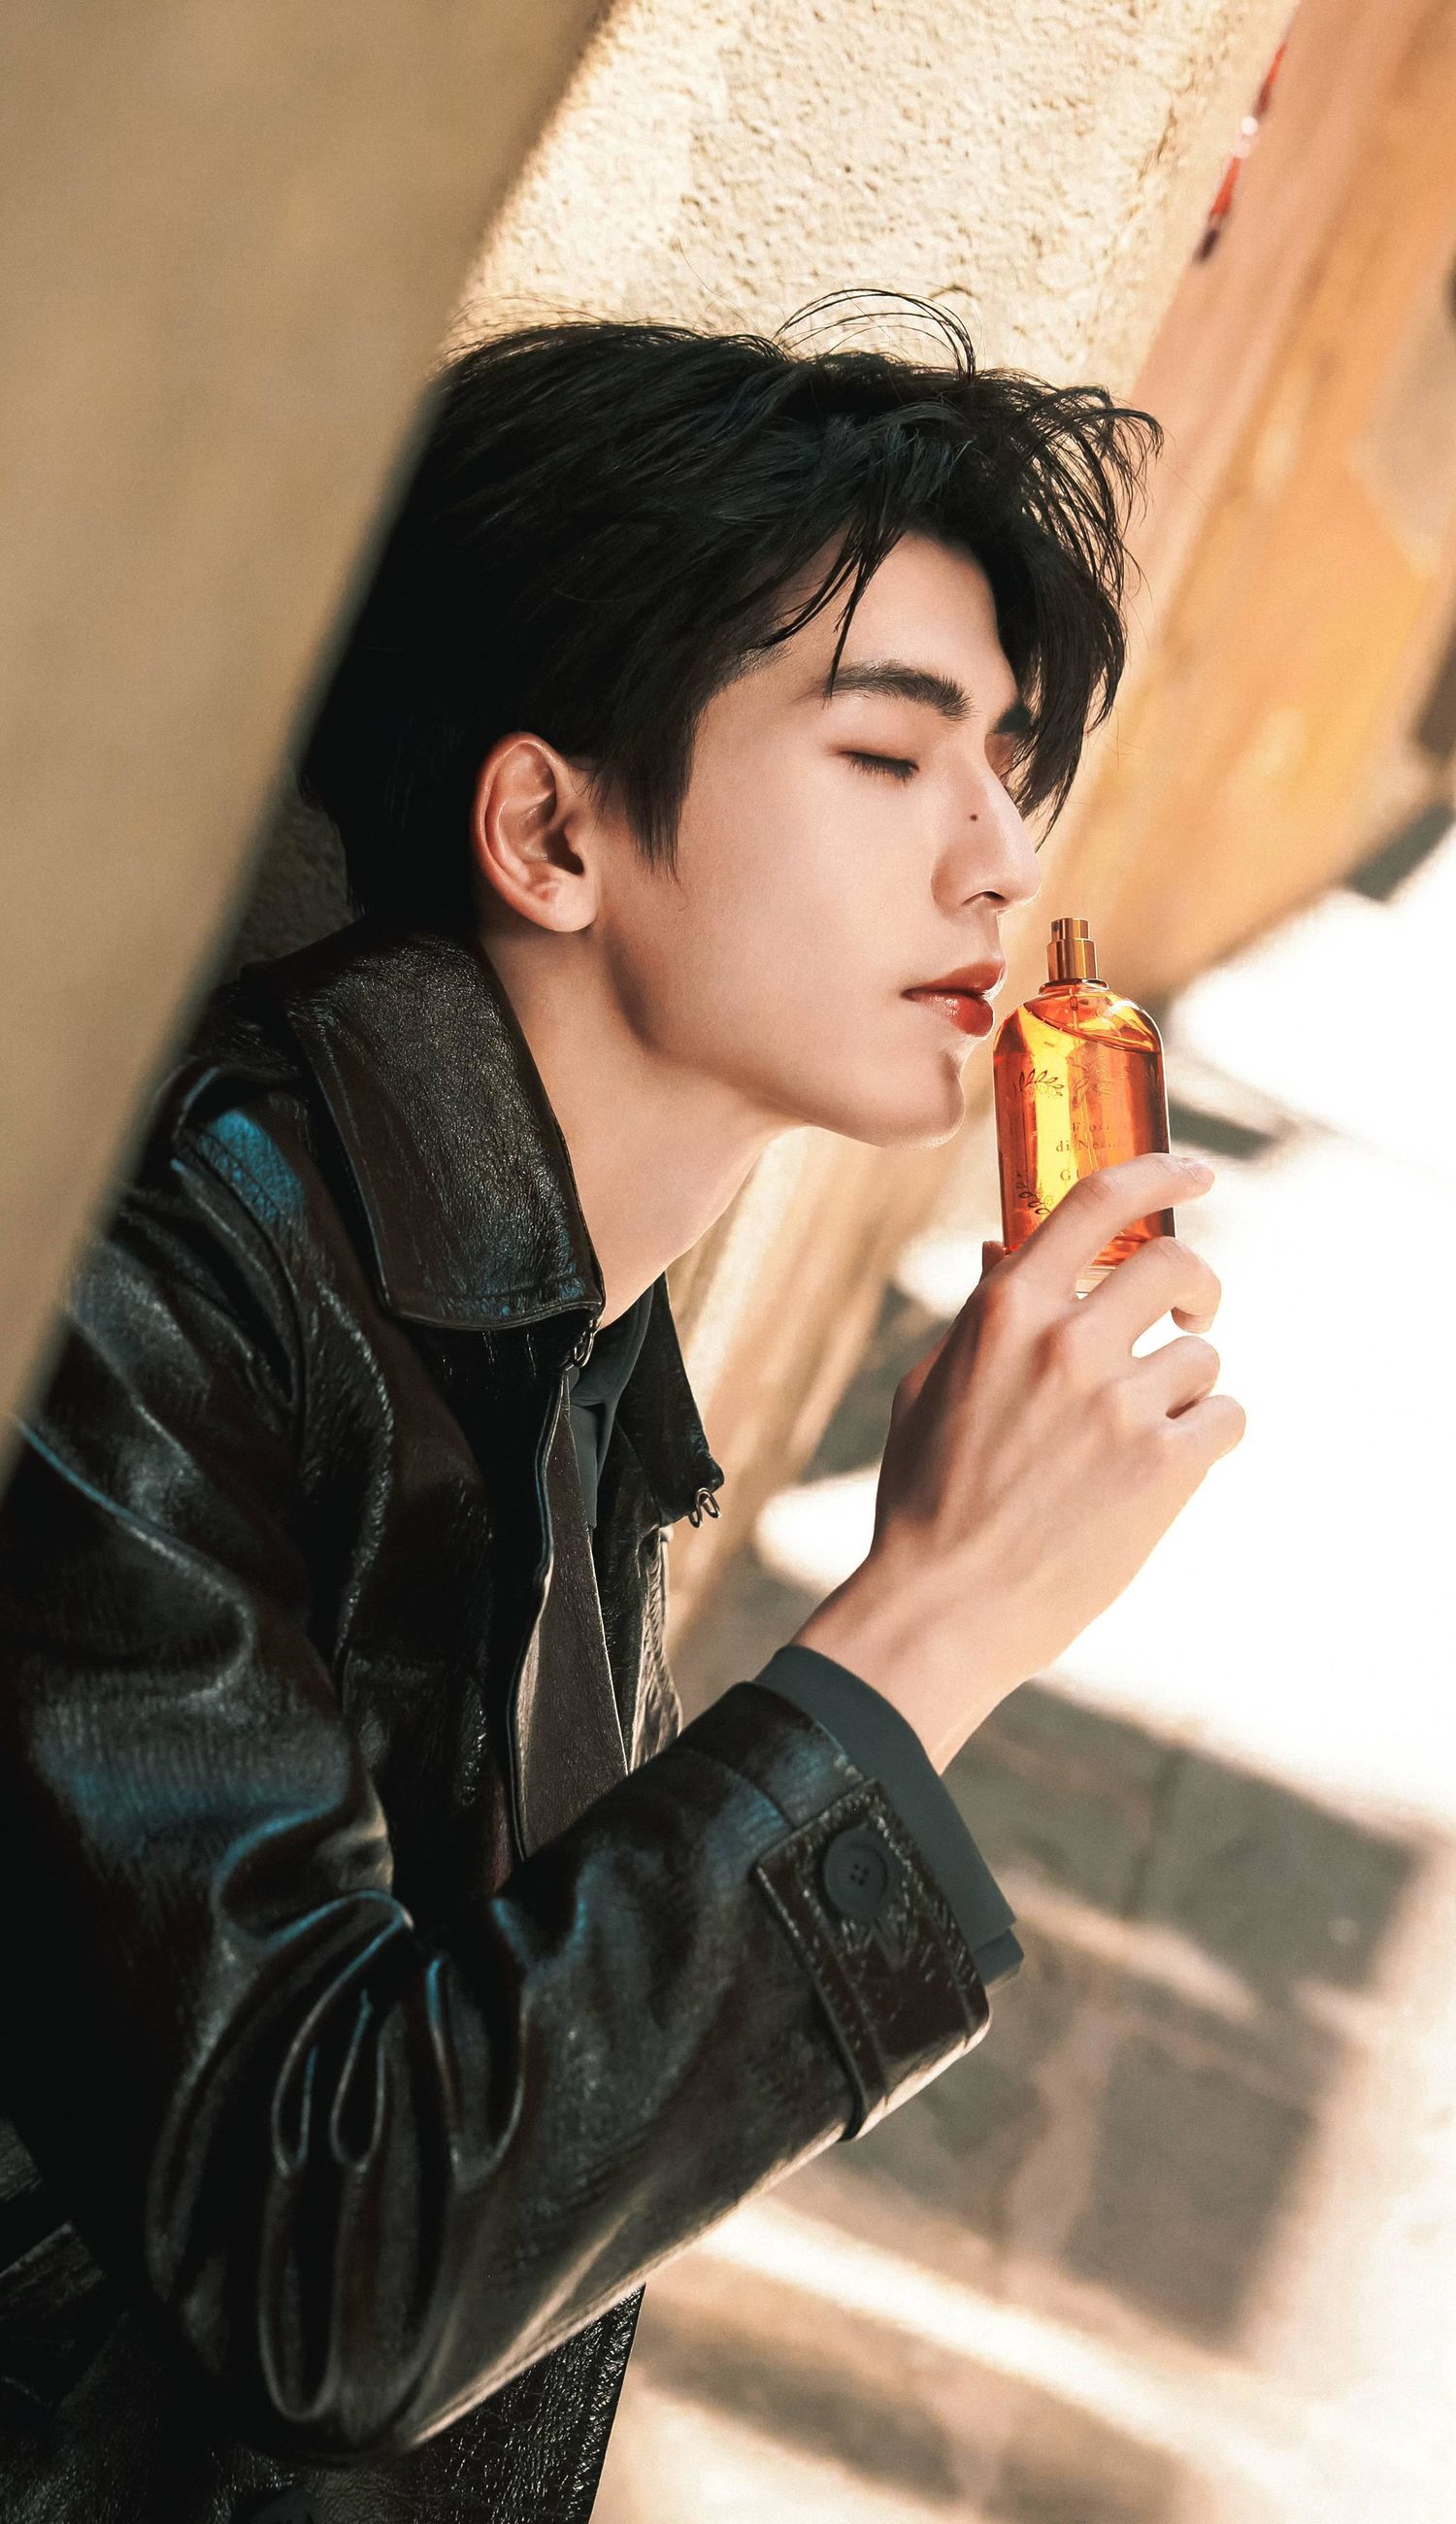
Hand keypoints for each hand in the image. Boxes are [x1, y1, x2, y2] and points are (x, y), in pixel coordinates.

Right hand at [792, 1153, 1245, 1769]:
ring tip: (1142, 1431)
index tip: (1197, 1174)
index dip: (1161, 1172)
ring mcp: (1119, 1404)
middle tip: (1189, 1316)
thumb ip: (978, 1314)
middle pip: (1175, 1264)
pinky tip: (1165, 1467)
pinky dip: (1207, 1436)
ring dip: (1186, 1385)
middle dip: (1197, 1286)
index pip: (1099, 1201)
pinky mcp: (1163, 1466)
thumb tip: (1000, 1249)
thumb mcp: (930, 1386)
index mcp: (1006, 1310)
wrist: (944, 1606)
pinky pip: (1226, 1417)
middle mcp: (1066, 1343)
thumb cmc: (925, 1498)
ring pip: (1204, 1356)